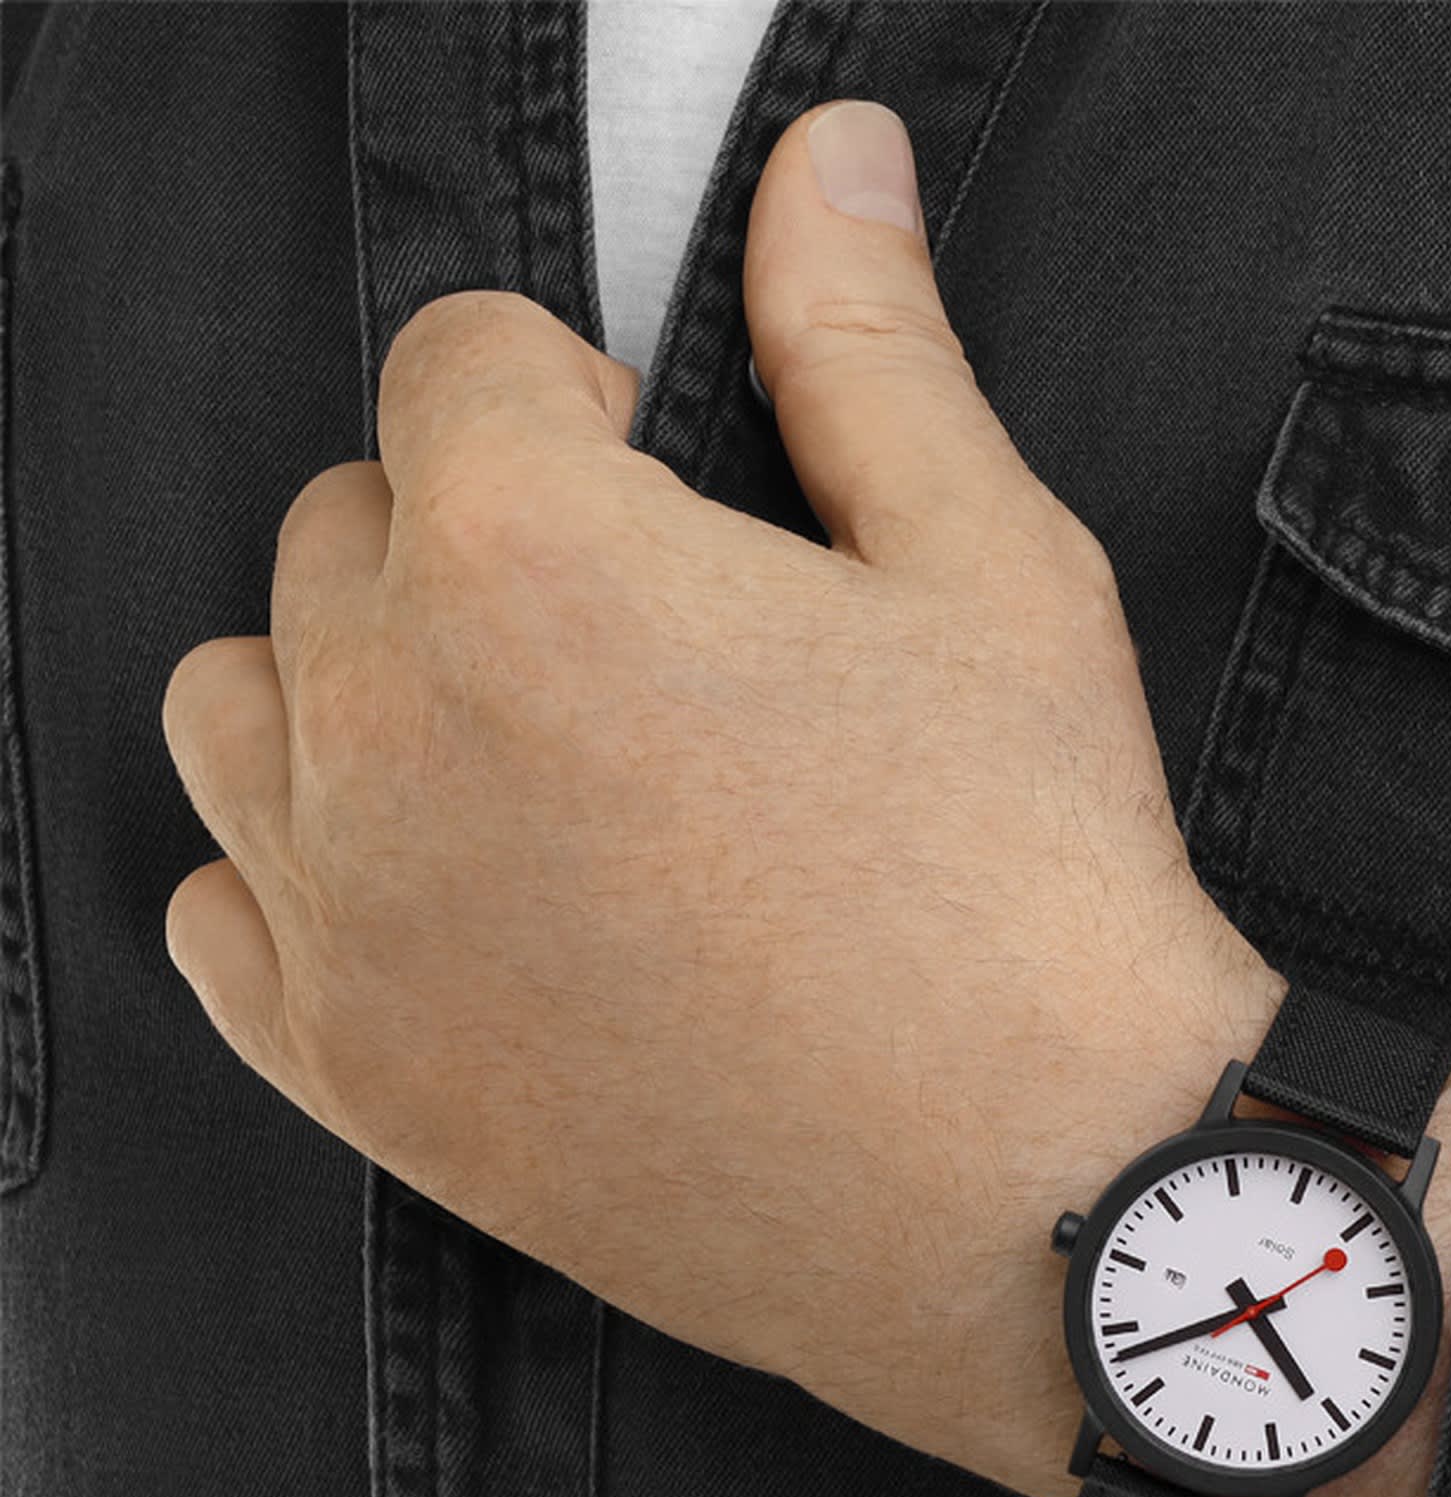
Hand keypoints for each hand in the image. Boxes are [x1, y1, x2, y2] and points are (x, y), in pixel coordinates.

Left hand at [157, 100, 1285, 1496]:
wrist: (1054, 1203)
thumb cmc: (1039, 906)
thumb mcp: (995, 574)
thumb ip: (869, 346)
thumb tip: (837, 164)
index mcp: (531, 552)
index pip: (455, 360)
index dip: (578, 395)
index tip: (657, 467)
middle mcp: (389, 723)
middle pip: (343, 530)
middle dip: (474, 538)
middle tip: (644, 643)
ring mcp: (356, 918)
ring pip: (243, 708)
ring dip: (360, 693)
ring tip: (533, 761)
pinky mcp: (366, 1081)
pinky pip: (220, 921)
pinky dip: (301, 883)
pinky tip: (451, 899)